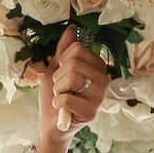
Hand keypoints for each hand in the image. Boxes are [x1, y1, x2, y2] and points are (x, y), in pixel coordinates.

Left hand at [33, 26, 110, 152]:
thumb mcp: (56, 68)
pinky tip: (62, 109)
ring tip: (62, 96)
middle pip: (74, 62)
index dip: (62, 60)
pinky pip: (66, 98)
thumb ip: (64, 49)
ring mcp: (99, 96)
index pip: (77, 49)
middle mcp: (103, 79)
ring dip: (58, 89)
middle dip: (59, 76)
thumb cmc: (54, 95)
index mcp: (97, 66)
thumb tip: (72, 29)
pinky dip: (57, 103)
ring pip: (72, 78)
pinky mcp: (91, 112)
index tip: (61, 73)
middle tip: (61, 88)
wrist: (50, 123)